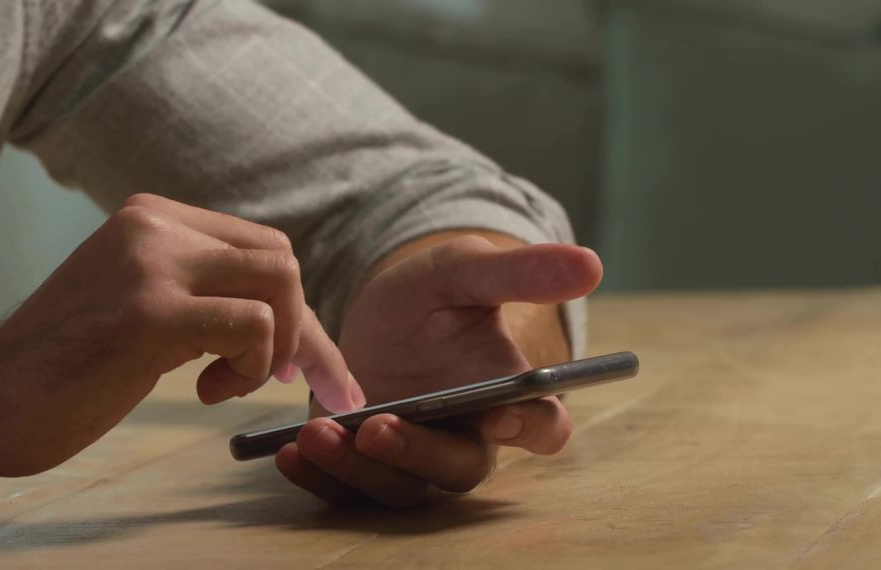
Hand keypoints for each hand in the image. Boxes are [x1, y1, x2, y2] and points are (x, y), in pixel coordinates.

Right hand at [0, 193, 363, 478]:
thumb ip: (203, 292)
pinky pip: (255, 325)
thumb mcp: (144, 306)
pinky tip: (205, 392)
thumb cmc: (68, 368)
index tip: (294, 362)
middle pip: (280, 259)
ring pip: (281, 281)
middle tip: (280, 379)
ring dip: (277, 345)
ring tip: (226, 383)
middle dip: (302, 329)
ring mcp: (153, 262)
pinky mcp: (152, 311)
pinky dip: (251, 367)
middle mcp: (155, 224)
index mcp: (152, 217)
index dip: (292, 307)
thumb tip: (290, 317)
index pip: (259, 246)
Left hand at [276, 235, 600, 506]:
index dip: (527, 427)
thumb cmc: (432, 292)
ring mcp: (415, 456)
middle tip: (378, 426)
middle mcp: (467, 437)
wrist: (373, 312)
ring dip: (360, 468)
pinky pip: (351, 489)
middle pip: (458, 469)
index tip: (495, 409)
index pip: (542, 426)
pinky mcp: (366, 465)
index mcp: (508, 394)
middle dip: (418, 454)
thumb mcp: (464, 270)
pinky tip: (289, 451)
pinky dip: (321, 477)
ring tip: (317, 434)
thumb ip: (519, 272)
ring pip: (401, 487)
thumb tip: (592, 263)